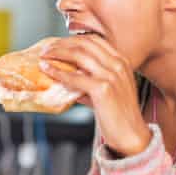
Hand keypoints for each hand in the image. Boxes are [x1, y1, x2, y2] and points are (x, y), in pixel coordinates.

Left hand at [39, 35, 151, 156]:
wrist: (131, 135)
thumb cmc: (118, 115)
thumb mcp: (108, 90)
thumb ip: (90, 79)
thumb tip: (66, 74)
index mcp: (122, 61)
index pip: (94, 40)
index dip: (73, 39)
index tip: (58, 44)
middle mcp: (118, 64)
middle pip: (85, 44)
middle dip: (62, 44)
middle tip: (46, 49)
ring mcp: (112, 75)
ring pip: (79, 55)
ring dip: (57, 53)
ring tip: (44, 56)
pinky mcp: (103, 89)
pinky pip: (75, 77)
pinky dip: (58, 72)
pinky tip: (48, 71)